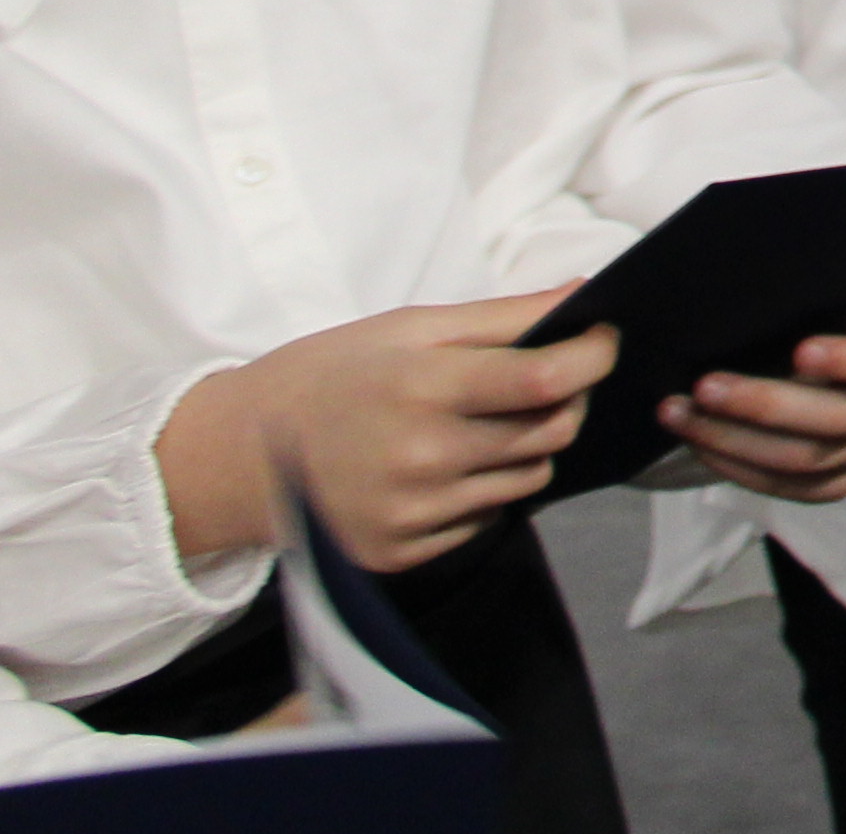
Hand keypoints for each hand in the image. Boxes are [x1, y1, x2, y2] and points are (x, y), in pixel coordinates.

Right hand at [157, 298, 616, 572]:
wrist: (241, 452)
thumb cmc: (334, 374)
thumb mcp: (412, 327)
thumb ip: (506, 316)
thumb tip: (587, 294)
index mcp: (423, 389)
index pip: (550, 381)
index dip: (594, 355)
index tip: (601, 338)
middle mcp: (421, 459)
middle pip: (553, 433)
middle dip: (566, 400)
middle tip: (540, 378)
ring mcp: (411, 514)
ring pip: (528, 479)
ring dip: (525, 447)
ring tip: (478, 422)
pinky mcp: (401, 554)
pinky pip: (487, 519)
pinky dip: (483, 490)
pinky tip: (443, 465)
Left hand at [672, 311, 845, 508]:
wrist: (831, 351)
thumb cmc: (826, 314)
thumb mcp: (831, 297)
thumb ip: (809, 300)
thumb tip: (746, 294)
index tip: (800, 349)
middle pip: (841, 418)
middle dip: (766, 404)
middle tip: (704, 386)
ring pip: (808, 460)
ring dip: (734, 439)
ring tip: (679, 414)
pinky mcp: (841, 481)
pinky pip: (793, 489)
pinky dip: (740, 469)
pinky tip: (701, 444)